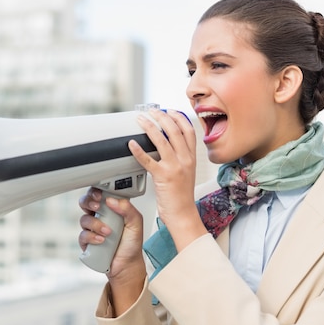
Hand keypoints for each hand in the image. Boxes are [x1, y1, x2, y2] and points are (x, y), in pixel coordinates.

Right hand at [78, 187, 145, 313]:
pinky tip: (101, 241)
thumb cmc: (131, 244)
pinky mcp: (87, 242)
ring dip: (95, 224)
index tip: (100, 195)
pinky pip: (82, 236)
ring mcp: (92, 229)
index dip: (96, 192)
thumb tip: (112, 201)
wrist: (127, 265)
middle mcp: (100, 217)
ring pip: (84, 219)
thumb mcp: (136, 224)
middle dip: (88, 202)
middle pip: (85, 202)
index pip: (99, 194)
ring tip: (108, 232)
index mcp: (111, 209)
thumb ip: (128, 209)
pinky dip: (91, 237)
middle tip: (97, 207)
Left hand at [128, 109, 206, 250]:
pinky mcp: (163, 177)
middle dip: (162, 117)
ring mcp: (175, 168)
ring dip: (150, 127)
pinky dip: (139, 150)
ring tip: (141, 120)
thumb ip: (180, 158)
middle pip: (175, 131)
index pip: (189, 131)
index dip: (179, 117)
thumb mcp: (187, 173)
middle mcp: (185, 160)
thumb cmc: (182, 196)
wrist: (183, 214)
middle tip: (152, 111)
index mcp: (192, 158)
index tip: (170, 110)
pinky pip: (148, 160)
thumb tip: (168, 145)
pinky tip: (132, 143)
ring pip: (162, 140)